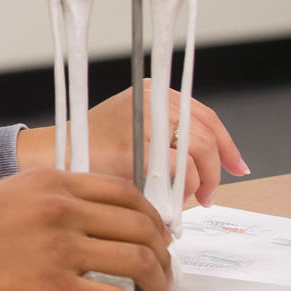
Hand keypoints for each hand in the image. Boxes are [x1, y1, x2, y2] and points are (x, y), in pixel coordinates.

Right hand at [0, 169, 171, 290]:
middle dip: (163, 253)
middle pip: (142, 226)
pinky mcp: (55, 289)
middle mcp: (61, 208)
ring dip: (156, 284)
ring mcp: (60, 248)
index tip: (154, 237)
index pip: (126, 193)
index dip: (150, 218)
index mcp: (49, 181)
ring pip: (141, 262)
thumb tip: (88, 220)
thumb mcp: (5, 195)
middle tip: (161, 273)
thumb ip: (49, 200)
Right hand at [19, 87, 247, 206]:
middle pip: (207, 132)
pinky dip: (185, 188)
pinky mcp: (137, 143)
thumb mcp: (135, 130)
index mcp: (152, 92)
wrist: (54, 157)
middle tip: (210, 195)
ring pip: (198, 149)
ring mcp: (144, 118)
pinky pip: (181, 168)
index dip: (226, 145)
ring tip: (191, 199)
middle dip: (216, 168)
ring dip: (202, 180)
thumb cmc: (92, 151)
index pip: (205, 116)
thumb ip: (168, 136)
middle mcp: (151, 98)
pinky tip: (174, 198)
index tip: (236, 167)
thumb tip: (206, 162)